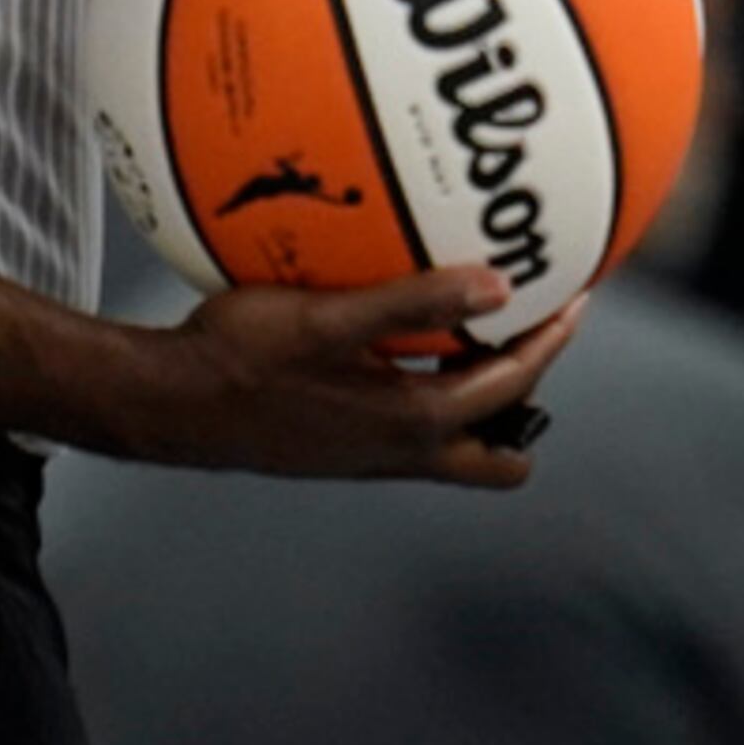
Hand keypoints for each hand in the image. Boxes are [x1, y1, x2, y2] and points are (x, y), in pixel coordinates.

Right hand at [128, 266, 583, 483]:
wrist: (168, 405)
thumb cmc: (239, 358)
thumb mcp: (329, 319)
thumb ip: (414, 303)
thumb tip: (498, 286)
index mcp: (410, 424)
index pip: (511, 389)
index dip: (550, 342)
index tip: (576, 300)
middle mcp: (399, 453)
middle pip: (500, 453)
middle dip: (527, 398)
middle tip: (530, 332)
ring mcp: (370, 457)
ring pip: (456, 445)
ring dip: (477, 398)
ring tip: (474, 331)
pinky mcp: (341, 449)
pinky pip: (410, 427)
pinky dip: (427, 390)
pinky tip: (398, 341)